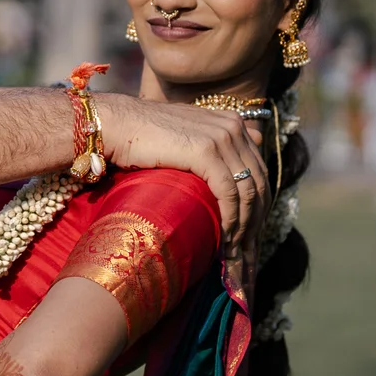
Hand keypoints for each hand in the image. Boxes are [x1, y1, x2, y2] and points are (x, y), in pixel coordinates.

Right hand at [92, 93, 266, 261]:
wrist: (116, 125)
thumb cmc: (142, 137)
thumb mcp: (185, 138)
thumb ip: (213, 144)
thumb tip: (248, 145)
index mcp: (232, 124)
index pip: (258, 170)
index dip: (259, 205)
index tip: (250, 234)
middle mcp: (233, 128)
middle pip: (259, 182)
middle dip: (256, 221)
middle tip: (246, 251)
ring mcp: (221, 137)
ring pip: (247, 191)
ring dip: (244, 226)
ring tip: (234, 251)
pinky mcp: (206, 151)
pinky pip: (228, 192)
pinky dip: (231, 219)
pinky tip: (225, 237)